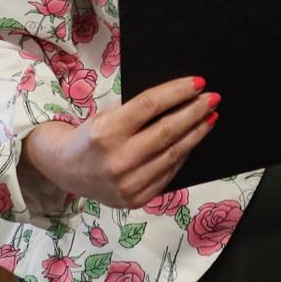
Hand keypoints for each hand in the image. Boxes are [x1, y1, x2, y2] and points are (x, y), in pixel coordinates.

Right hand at [21, 76, 216, 208]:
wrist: (67, 170)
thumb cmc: (91, 136)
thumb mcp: (106, 116)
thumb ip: (137, 112)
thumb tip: (179, 100)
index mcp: (106, 131)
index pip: (150, 105)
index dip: (177, 92)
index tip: (199, 82)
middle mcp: (118, 159)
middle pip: (167, 131)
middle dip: (195, 112)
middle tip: (213, 98)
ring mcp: (128, 183)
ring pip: (173, 154)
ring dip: (196, 133)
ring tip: (210, 117)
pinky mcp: (137, 198)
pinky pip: (169, 173)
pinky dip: (183, 154)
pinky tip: (193, 140)